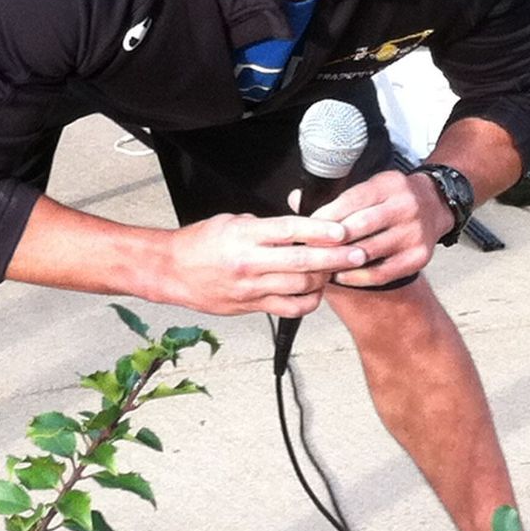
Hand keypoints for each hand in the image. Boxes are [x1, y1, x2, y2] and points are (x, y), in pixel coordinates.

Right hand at [163, 212, 367, 316]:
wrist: (171, 270)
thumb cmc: (200, 244)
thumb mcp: (231, 222)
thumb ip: (265, 226)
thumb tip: (296, 225)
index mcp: (246, 236)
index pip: (291, 230)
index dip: (321, 231)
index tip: (342, 231)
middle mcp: (251, 262)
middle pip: (304, 261)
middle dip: (336, 258)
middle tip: (357, 254)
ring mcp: (252, 288)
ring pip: (301, 286)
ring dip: (324, 278)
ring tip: (336, 270)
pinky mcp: (252, 307)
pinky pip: (290, 308)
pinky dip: (308, 301)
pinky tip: (314, 292)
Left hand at [293, 169, 448, 288]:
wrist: (435, 205)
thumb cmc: (393, 199)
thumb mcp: (369, 187)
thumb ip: (337, 197)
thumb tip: (296, 200)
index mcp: (388, 185)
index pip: (351, 201)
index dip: (326, 217)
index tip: (306, 228)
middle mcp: (405, 207)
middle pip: (360, 226)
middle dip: (331, 240)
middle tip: (308, 250)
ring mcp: (415, 233)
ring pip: (369, 251)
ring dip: (341, 261)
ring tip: (320, 265)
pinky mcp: (419, 257)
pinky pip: (382, 273)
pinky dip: (358, 278)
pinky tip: (341, 276)